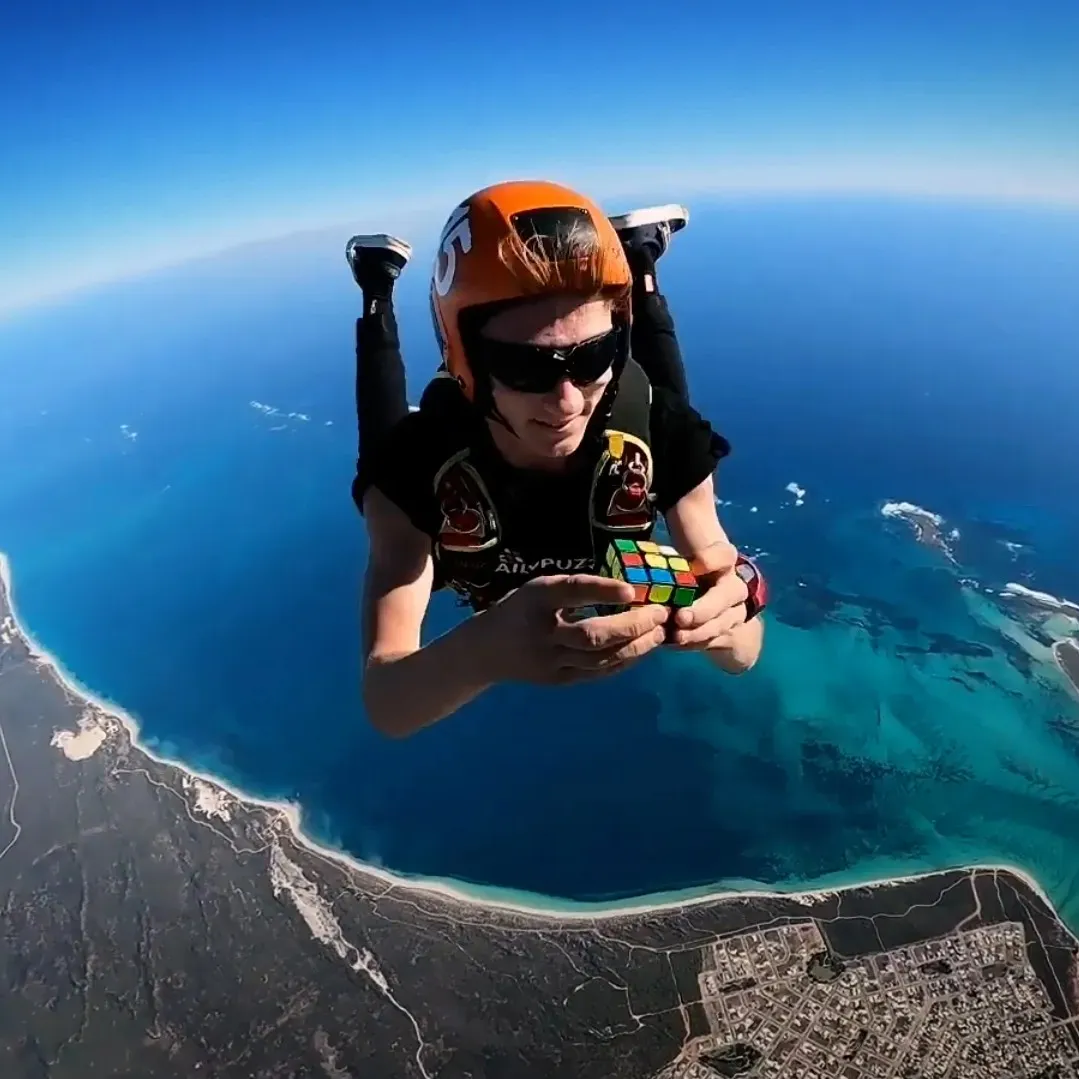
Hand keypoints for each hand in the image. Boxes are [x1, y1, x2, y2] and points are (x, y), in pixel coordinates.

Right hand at [480, 574, 670, 685]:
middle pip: (592, 635)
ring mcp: (551, 662)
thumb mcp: (537, 590)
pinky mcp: (559, 680)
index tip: (631, 588)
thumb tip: (626, 587)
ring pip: (601, 658)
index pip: (571, 592)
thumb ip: (573, 588)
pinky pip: (598, 672)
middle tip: (661, 613)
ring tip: (660, 632)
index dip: (601, 590)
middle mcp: (543, 633)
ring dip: (636, 646)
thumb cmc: (519, 610)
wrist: (484, 651)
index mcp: (535, 600)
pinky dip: (624, 661)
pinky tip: (643, 649)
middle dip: (632, 626)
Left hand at [667, 541, 749, 650]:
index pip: (725, 554)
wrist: (709, 609)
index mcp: (722, 562)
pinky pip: (714, 641)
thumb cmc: (684, 579)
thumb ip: (664, 560)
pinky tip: (674, 644)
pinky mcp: (729, 634)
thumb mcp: (675, 566)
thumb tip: (641, 558)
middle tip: (682, 617)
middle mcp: (733, 586)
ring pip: (722, 623)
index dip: (713, 559)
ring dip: (698, 632)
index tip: (697, 565)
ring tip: (676, 637)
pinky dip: (693, 643)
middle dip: (705, 609)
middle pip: (729, 594)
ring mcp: (734, 612)